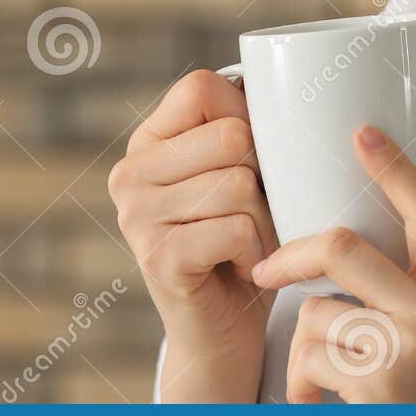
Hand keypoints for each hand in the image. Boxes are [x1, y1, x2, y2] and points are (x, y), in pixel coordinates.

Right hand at [109, 69, 279, 401]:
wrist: (224, 334)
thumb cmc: (243, 244)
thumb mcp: (241, 173)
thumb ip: (244, 128)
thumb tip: (286, 81)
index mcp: (147, 143)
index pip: (202, 87)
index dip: (245, 118)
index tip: (250, 162)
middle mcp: (129, 174)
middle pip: (231, 136)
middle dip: (264, 179)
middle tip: (254, 216)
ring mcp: (137, 216)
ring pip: (240, 184)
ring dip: (266, 222)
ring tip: (250, 245)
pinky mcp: (158, 256)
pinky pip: (237, 227)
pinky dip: (259, 252)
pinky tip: (244, 268)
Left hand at [250, 125, 415, 403]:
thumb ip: (393, 290)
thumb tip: (325, 243)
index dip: (394, 168)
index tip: (361, 131)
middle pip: (342, 246)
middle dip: (291, 256)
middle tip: (264, 273)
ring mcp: (410, 347)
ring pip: (315, 313)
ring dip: (307, 351)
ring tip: (335, 383)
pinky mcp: (378, 385)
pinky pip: (308, 360)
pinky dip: (303, 388)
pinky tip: (331, 408)